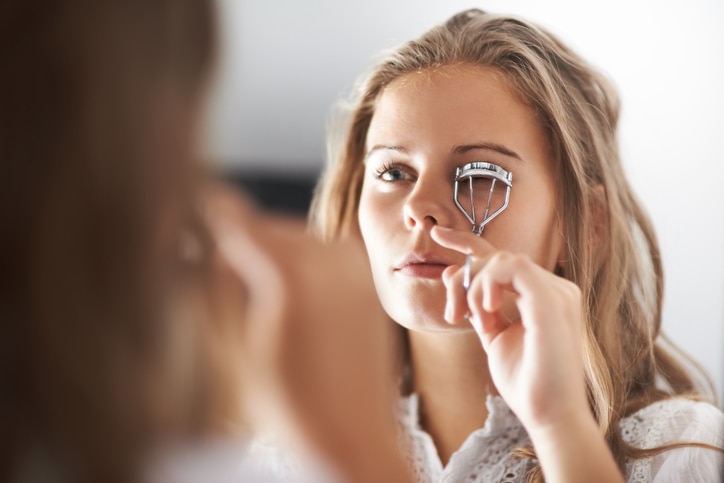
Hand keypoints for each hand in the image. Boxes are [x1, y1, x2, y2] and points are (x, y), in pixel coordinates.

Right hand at [204, 183, 409, 481]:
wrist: (355, 437)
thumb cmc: (288, 405)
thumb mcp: (231, 348)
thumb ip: (209, 282)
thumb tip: (187, 236)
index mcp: (291, 273)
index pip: (232, 221)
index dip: (201, 220)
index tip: (181, 223)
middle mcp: (329, 257)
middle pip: (262, 226)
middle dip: (237, 246)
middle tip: (223, 286)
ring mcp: (353, 264)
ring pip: (291, 234)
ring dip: (268, 255)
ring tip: (260, 303)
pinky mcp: (366, 275)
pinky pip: (318, 249)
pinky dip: (297, 263)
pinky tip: (290, 302)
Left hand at [431, 225, 589, 432]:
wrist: (548, 414)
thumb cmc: (526, 381)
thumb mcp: (495, 338)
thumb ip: (480, 309)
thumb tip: (455, 278)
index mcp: (541, 296)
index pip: (503, 259)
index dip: (469, 243)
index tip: (438, 234)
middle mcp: (553, 288)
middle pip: (497, 257)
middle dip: (463, 276)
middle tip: (452, 312)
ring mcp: (556, 292)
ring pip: (502, 259)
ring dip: (475, 286)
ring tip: (476, 318)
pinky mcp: (552, 299)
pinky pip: (512, 267)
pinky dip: (489, 283)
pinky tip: (485, 309)